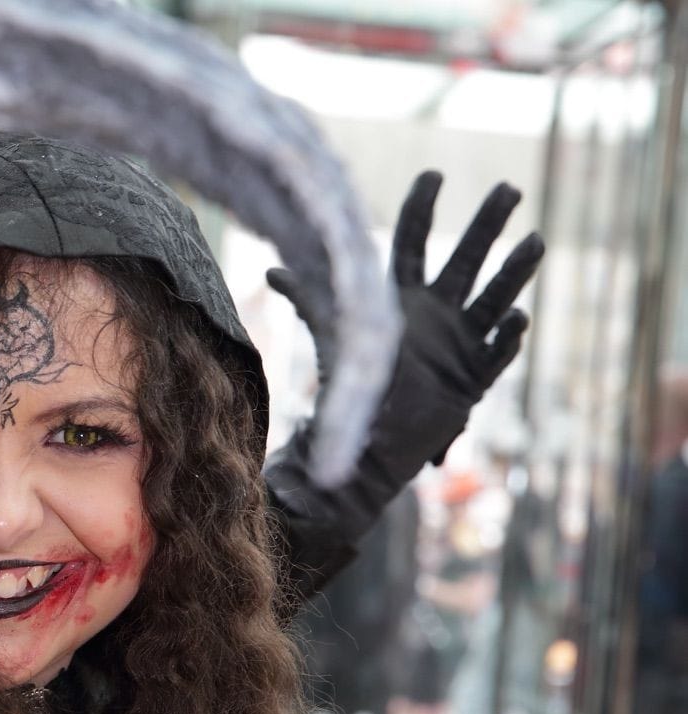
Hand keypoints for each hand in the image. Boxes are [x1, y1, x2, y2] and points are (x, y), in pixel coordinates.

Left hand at [265, 171, 543, 543]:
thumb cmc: (352, 388)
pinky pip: (498, 353)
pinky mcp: (474, 378)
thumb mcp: (335, 337)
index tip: (433, 174)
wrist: (368, 444)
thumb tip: (274, 269)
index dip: (422, 210)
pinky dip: (507, 337)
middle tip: (510, 188)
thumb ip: (311, 301)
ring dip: (514, 272)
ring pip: (495, 297)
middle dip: (488, 224)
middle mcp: (437, 313)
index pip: (414, 244)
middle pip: (467, 259)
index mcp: (401, 299)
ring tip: (534, 242)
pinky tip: (517, 320)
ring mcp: (461, 342)